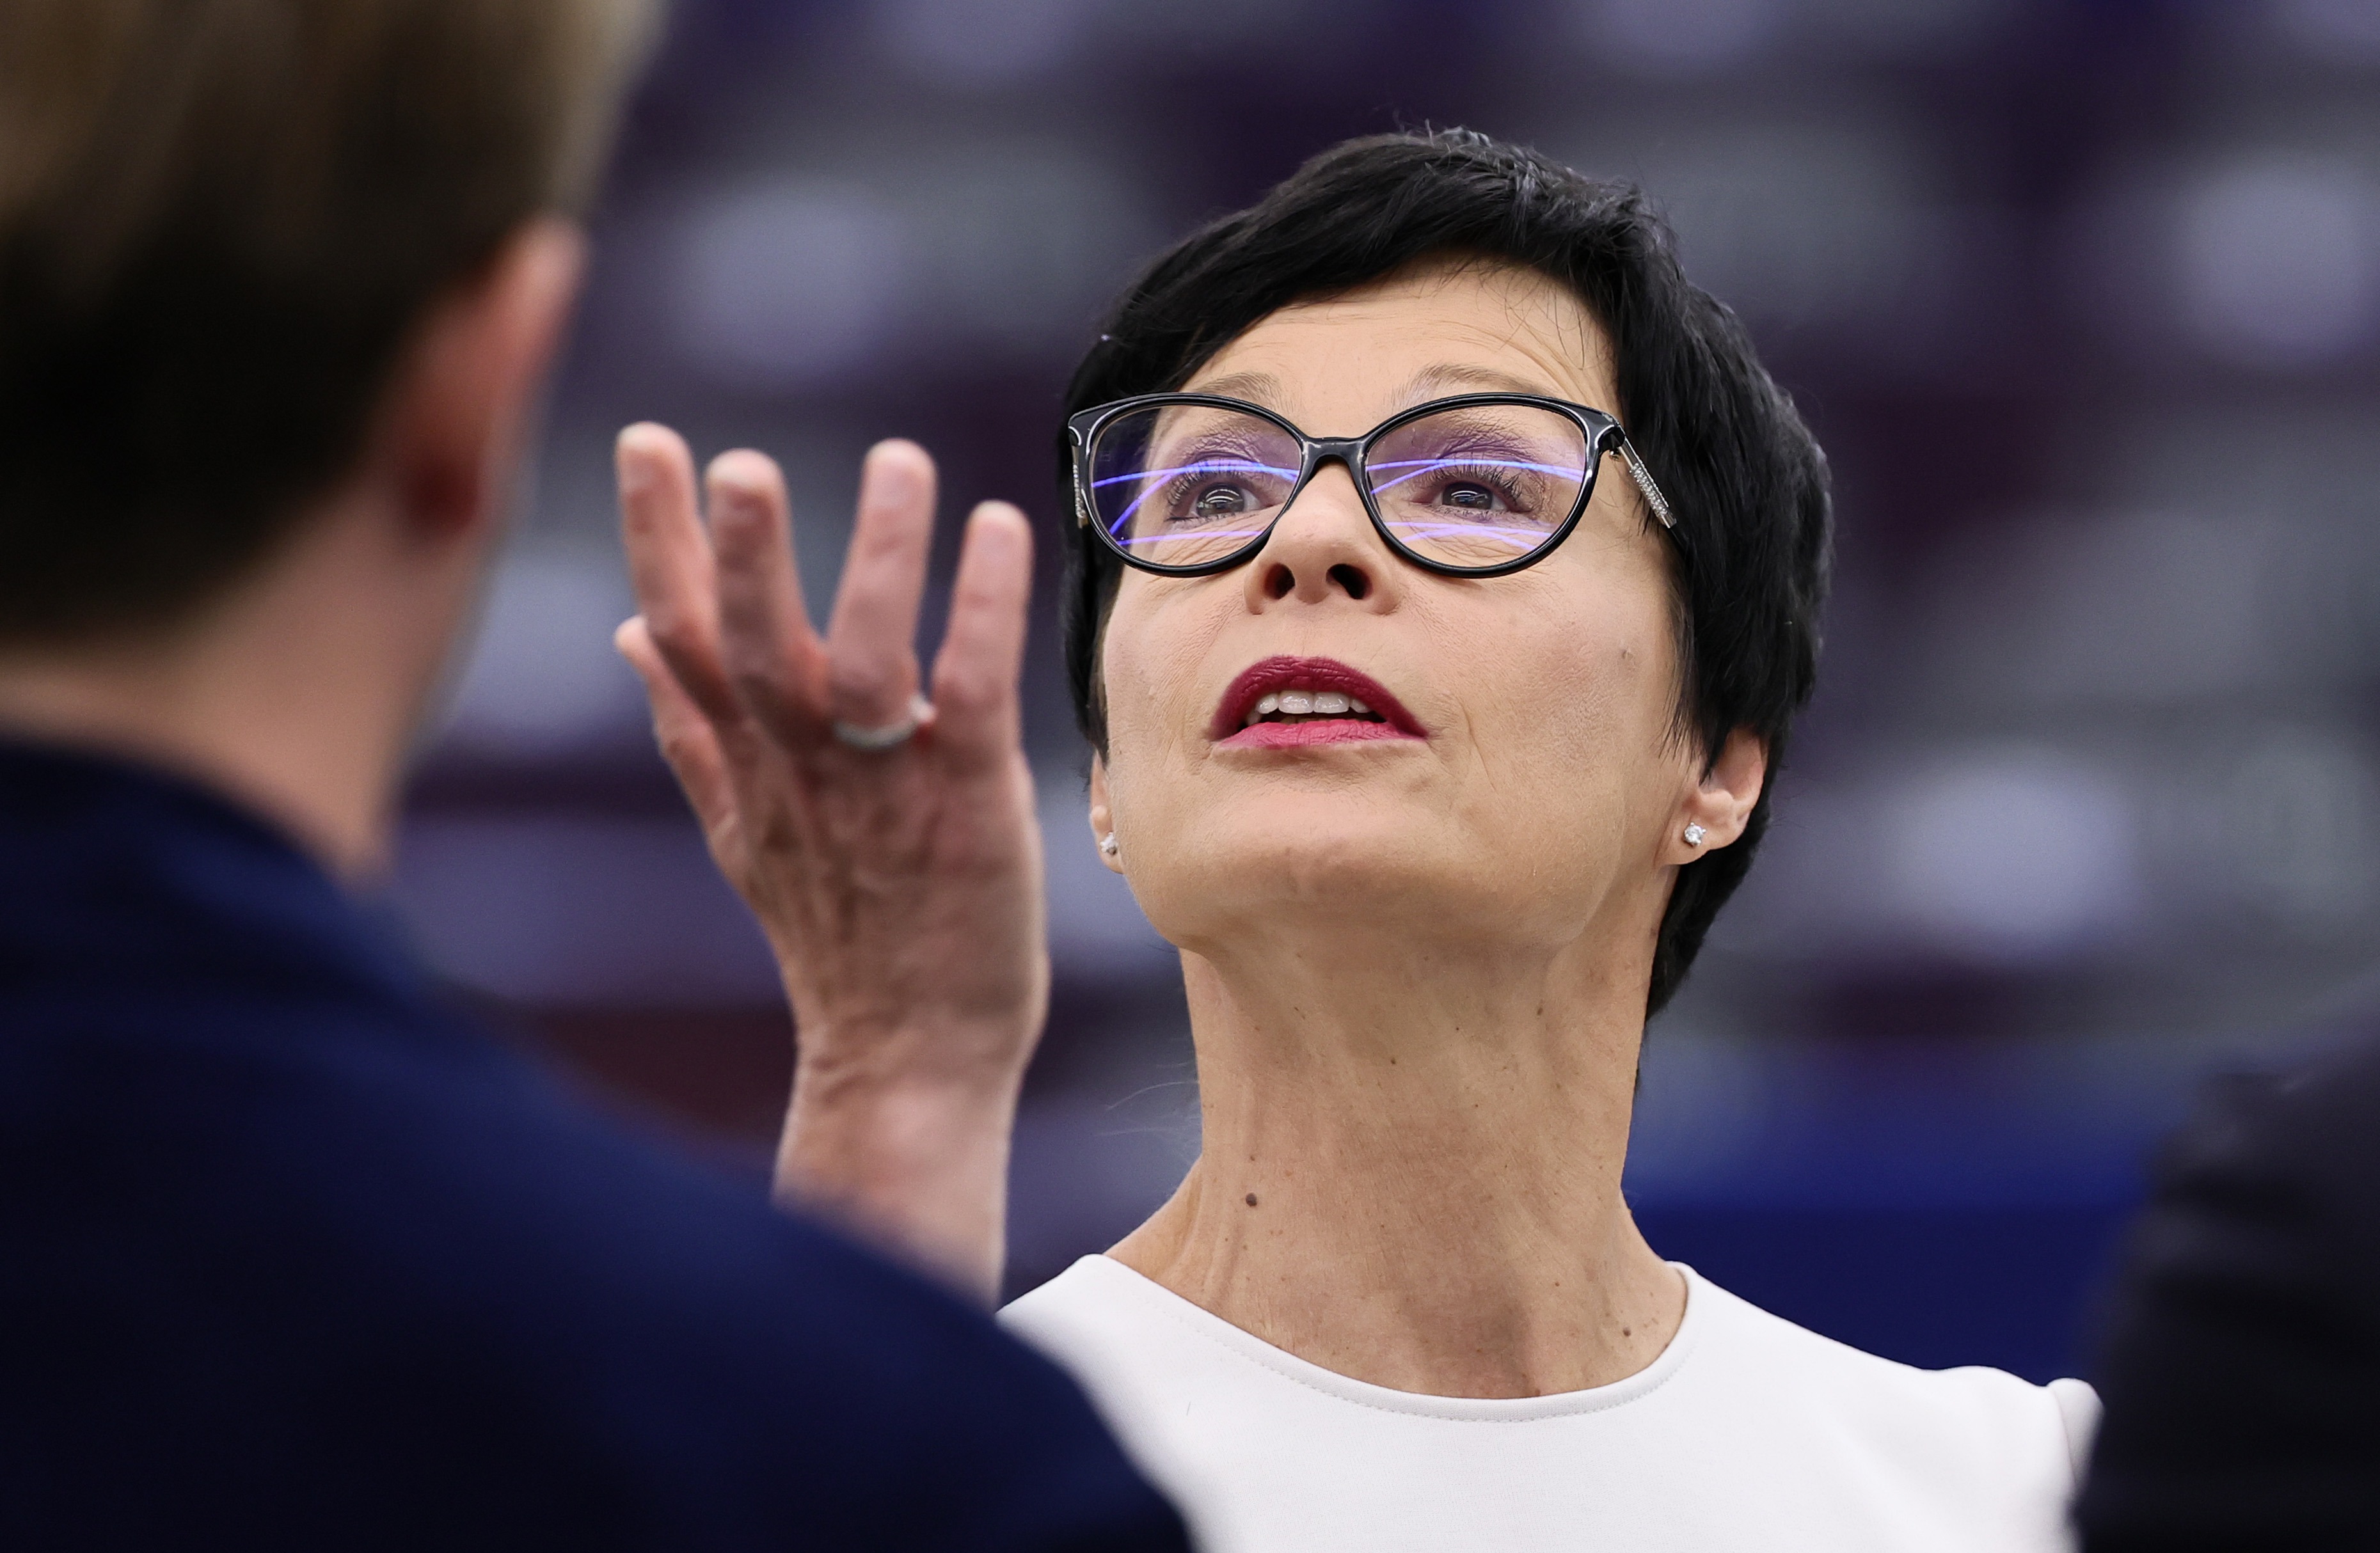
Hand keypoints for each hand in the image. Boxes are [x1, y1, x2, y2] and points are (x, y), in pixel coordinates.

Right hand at [612, 423, 1046, 1301]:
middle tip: (735, 460)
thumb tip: (629, 633)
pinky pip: (969, 698)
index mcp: (747, 765)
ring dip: (875, 560)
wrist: (909, 1059)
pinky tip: (997, 532)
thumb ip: (691, 729)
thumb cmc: (842, 937)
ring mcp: (884, 793)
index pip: (681, 635)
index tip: (646, 440)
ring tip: (897, 461)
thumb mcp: (744, 830)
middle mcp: (802, 772)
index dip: (659, 537)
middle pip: (750, 648)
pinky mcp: (969, 810)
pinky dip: (980, 613)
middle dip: (734, 552)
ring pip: (860, 663)